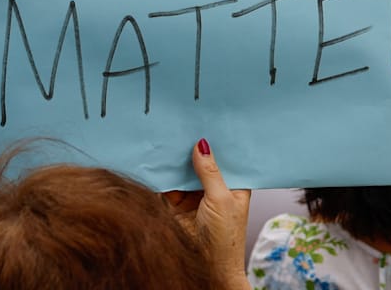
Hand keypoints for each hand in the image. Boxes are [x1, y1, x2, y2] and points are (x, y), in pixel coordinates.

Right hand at [163, 139, 250, 280]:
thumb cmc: (226, 239)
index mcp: (232, 186)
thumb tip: (202, 145)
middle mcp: (212, 188)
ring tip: (167, 137)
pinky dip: (161, 174)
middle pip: (200, 163)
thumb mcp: (221, 199)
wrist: (209, 267)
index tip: (206, 122)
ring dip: (175, 160)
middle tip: (182, 125)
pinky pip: (166, 185)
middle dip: (191, 149)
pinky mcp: (175, 205)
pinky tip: (157, 159)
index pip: (224, 159)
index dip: (216, 143)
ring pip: (182, 172)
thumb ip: (209, 172)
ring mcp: (193, 196)